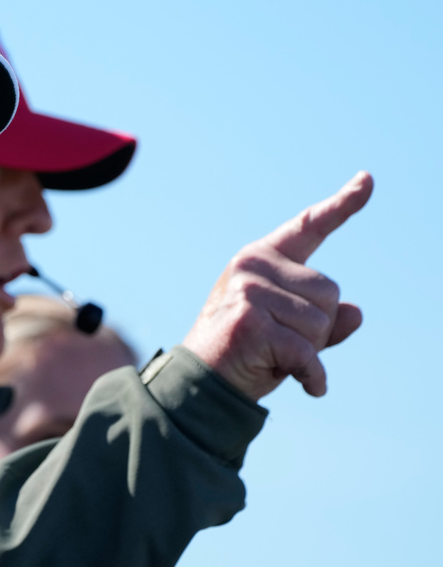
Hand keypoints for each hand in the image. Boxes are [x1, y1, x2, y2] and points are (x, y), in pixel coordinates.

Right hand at [182, 171, 373, 400]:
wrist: (200, 384)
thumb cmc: (244, 353)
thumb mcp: (288, 331)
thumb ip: (322, 319)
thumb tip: (355, 312)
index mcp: (260, 258)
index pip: (308, 227)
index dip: (341, 205)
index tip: (367, 179)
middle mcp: (252, 266)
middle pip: (330, 292)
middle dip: (318, 329)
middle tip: (281, 345)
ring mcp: (249, 292)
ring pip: (321, 322)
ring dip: (311, 352)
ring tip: (275, 358)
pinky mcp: (251, 322)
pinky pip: (308, 352)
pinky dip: (313, 376)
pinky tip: (306, 386)